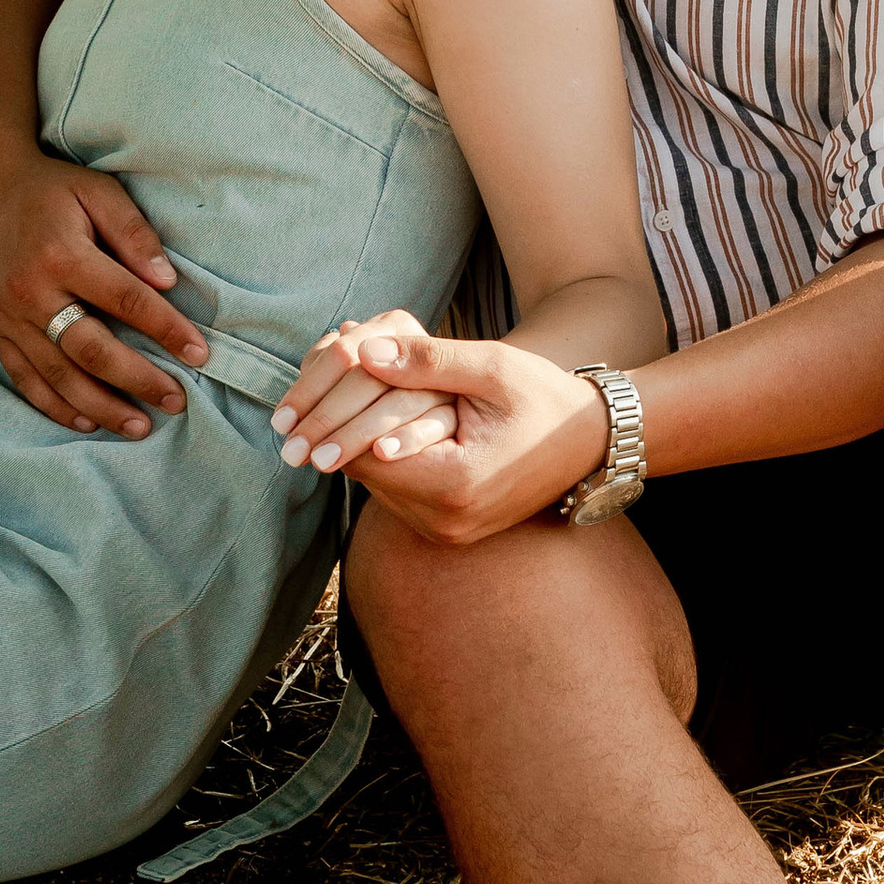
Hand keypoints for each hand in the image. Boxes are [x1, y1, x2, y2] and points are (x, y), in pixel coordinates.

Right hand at [0, 145, 207, 437]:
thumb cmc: (51, 188)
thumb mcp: (98, 192)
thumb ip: (134, 233)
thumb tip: (169, 282)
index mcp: (62, 254)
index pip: (125, 299)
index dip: (166, 329)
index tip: (200, 354)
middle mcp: (30, 292)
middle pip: (91, 349)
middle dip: (138, 380)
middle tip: (176, 401)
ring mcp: (7, 316)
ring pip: (57, 375)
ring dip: (101, 407)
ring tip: (139, 426)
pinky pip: (24, 378)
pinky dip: (55, 405)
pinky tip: (86, 423)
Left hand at [286, 327, 612, 544]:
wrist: (593, 442)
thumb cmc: (545, 396)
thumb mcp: (491, 367)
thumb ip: (427, 360)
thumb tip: (361, 350)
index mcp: (457, 484)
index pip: (366, 454)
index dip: (332, 419)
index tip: (307, 388)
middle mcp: (447, 521)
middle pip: (363, 474)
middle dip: (331, 434)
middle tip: (290, 411)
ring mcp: (449, 532)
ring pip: (376, 487)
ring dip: (352, 447)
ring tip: (318, 410)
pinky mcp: (451, 530)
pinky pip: (398, 493)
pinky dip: (379, 460)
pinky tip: (363, 428)